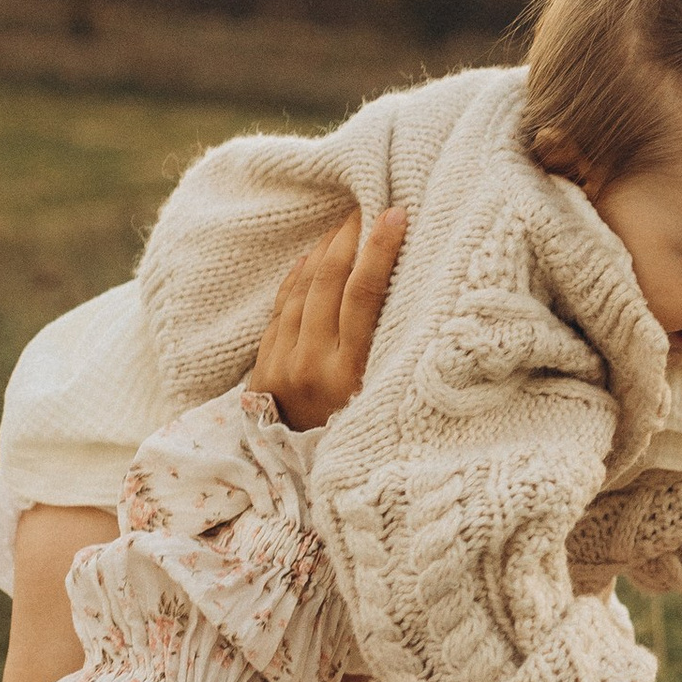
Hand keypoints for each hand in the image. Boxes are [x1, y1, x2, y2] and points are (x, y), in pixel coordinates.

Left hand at [251, 205, 405, 430]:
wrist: (300, 474)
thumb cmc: (360, 432)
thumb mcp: (384, 398)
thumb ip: (391, 350)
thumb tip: (417, 290)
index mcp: (350, 373)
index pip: (363, 294)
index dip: (380, 249)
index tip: (396, 214)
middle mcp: (312, 363)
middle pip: (329, 280)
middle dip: (349, 236)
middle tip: (368, 206)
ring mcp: (282, 361)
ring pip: (302, 286)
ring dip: (325, 248)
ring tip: (346, 224)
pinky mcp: (264, 361)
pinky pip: (282, 302)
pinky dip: (300, 273)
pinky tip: (316, 255)